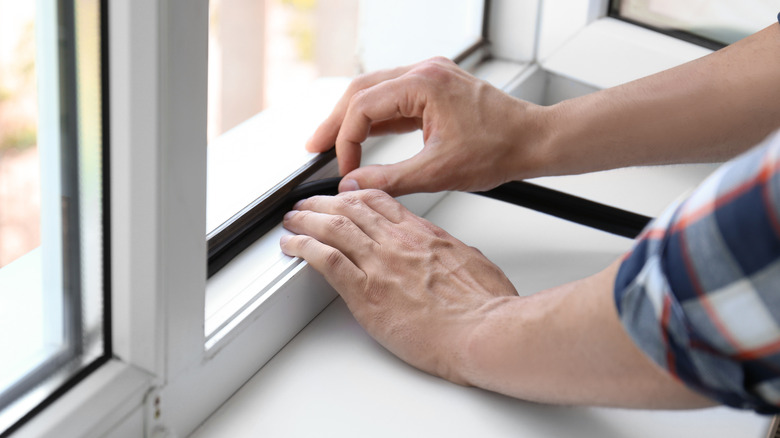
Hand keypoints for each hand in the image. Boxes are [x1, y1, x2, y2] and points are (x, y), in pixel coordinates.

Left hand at [280, 189, 517, 382]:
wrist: (484, 331)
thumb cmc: (485, 306)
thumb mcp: (473, 262)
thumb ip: (451, 253)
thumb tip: (448, 253)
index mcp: (424, 234)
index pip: (381, 202)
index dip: (356, 196)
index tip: (345, 197)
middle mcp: (398, 242)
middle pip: (351, 209)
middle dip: (324, 203)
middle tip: (309, 205)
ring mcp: (380, 264)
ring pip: (333, 227)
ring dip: (307, 220)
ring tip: (292, 220)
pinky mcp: (366, 291)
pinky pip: (326, 260)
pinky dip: (304, 247)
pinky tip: (292, 245)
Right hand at [306, 57, 548, 196]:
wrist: (534, 141)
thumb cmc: (501, 149)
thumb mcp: (439, 172)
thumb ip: (390, 179)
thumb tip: (354, 185)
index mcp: (424, 84)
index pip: (363, 107)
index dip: (345, 140)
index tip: (343, 169)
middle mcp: (425, 72)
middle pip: (362, 91)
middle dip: (337, 121)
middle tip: (314, 146)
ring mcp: (431, 77)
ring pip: (377, 92)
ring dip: (354, 119)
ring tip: (332, 143)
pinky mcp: (437, 88)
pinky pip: (396, 99)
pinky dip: (378, 119)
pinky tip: (365, 137)